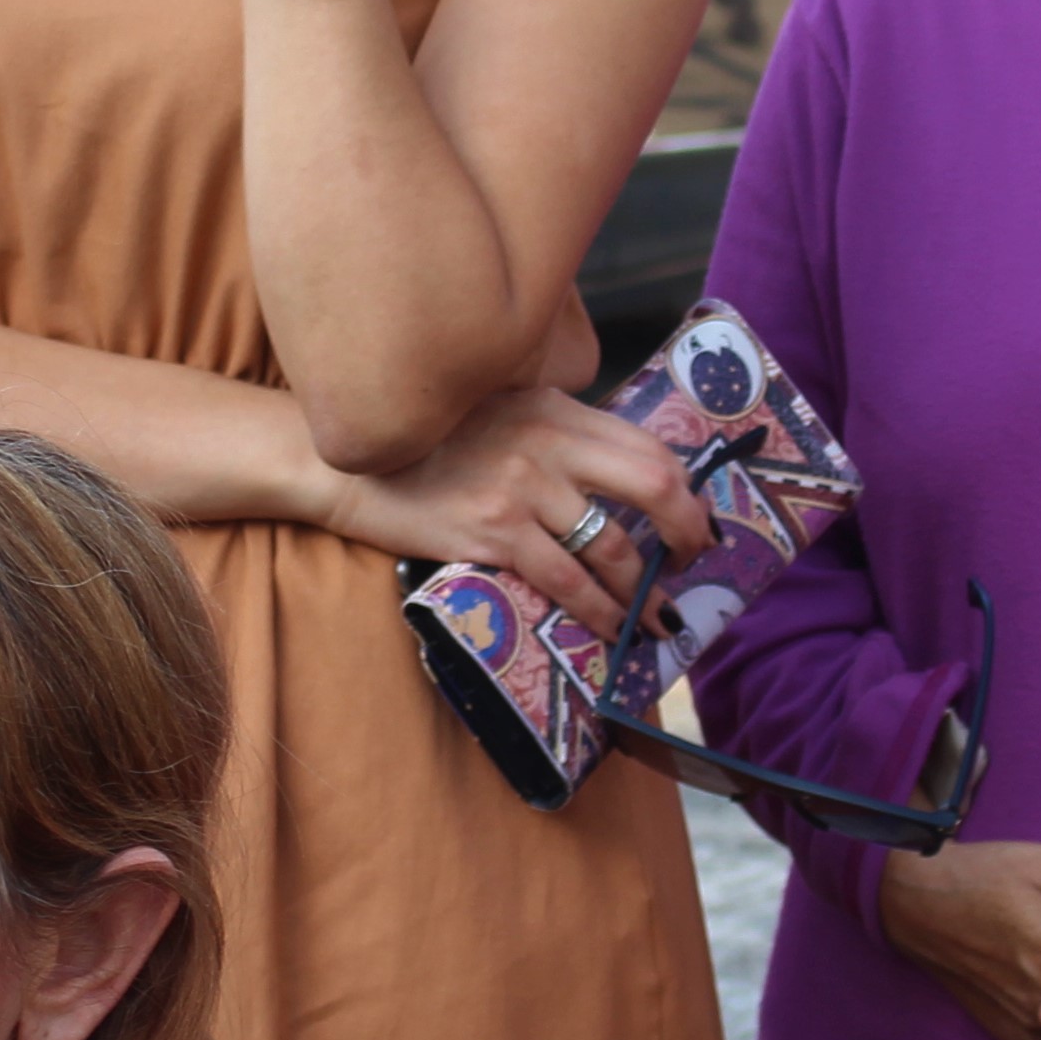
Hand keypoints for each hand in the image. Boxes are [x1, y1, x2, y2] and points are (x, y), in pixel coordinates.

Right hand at [312, 384, 712, 643]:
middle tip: (693, 564)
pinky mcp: (491, 533)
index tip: (694, 521)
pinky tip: (612, 631)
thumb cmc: (425, 446)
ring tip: (656, 617)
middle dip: (686, 532)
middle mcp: (547, 442)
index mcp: (554, 408)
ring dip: (644, 590)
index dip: (685, 489)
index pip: (646, 445)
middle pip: (652, 484)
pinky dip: (598, 612)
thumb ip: (556, 436)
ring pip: (612, 547)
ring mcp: (520, 489)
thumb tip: (613, 478)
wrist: (345, 465)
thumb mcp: (500, 416)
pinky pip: (566, 581)